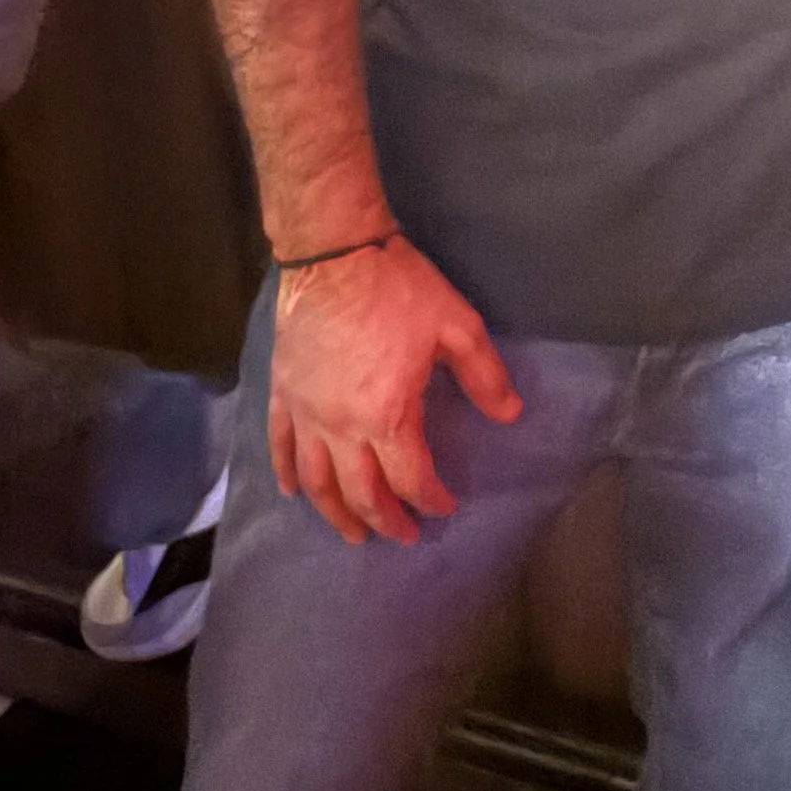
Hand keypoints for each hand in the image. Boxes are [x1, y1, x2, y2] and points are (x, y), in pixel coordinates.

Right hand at [268, 235, 521, 545]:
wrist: (334, 253)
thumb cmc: (398, 289)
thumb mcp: (457, 326)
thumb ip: (484, 376)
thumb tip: (511, 415)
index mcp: (386, 415)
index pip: (410, 477)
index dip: (430, 499)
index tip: (445, 505)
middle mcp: (340, 426)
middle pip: (360, 492)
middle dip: (384, 520)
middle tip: (402, 537)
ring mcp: (305, 413)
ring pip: (316, 481)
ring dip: (334, 514)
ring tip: (352, 533)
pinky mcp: (282, 393)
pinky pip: (280, 447)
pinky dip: (287, 475)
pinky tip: (294, 492)